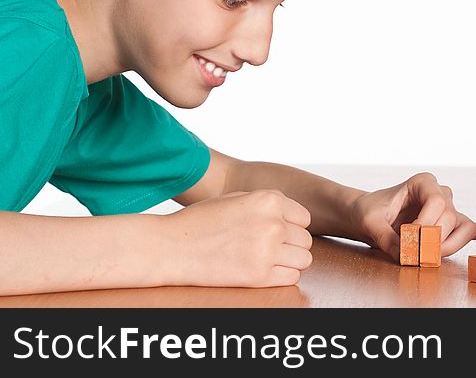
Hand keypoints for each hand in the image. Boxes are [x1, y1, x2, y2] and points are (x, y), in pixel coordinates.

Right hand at [165, 189, 312, 286]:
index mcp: (269, 200)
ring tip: (266, 258)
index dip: (291, 225)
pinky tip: (262, 269)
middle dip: (290, 244)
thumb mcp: (239, 198)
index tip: (274, 230)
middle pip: (305, 240)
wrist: (170, 247)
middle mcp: (273, 224)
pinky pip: (292, 277)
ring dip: (290, 260)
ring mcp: (267, 251)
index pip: (304, 218)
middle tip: (267, 246)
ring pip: (304, 260)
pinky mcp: (259, 276)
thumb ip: (269, 204)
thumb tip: (296, 218)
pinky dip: (282, 275)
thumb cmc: (202, 221)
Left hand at [349, 172, 475, 261]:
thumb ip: (386, 237)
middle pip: (450, 216)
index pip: (436, 200)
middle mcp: (441, 193)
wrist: (370, 216)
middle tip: (413, 253)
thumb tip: (404, 254)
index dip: (426, 223)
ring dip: (450, 245)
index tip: (409, 237)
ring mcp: (449, 209)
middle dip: (434, 239)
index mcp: (422, 183)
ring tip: (431, 256)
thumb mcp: (370, 222)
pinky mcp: (453, 225)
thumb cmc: (370, 211)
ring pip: (464, 226)